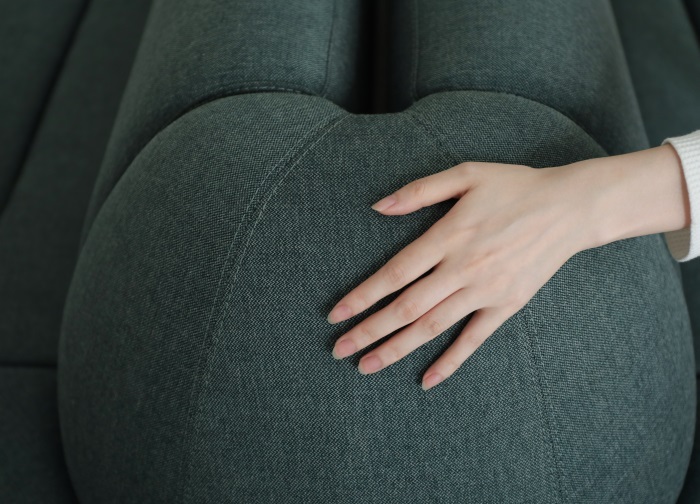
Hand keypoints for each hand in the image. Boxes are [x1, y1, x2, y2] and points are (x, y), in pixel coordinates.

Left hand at [327, 161, 596, 389]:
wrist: (570, 207)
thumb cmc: (514, 186)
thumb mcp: (466, 174)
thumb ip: (419, 190)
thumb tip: (378, 205)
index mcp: (448, 236)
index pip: (395, 273)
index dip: (363, 296)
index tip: (335, 315)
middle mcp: (463, 268)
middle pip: (407, 307)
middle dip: (369, 331)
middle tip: (338, 350)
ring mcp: (486, 290)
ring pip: (433, 327)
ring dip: (397, 349)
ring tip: (366, 366)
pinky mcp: (507, 305)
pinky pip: (474, 339)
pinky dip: (451, 361)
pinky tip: (427, 380)